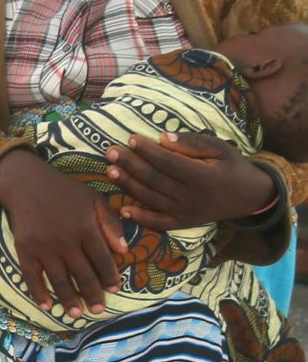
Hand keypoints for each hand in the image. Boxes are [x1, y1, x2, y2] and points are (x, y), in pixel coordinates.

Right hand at [0, 151, 127, 318]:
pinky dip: (38, 291)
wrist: (25, 182)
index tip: (114, 289)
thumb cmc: (63, 190)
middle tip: (98, 310)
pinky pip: (31, 274)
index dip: (109, 276)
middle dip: (92, 294)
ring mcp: (43, 246)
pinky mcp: (24, 248)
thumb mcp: (93, 199)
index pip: (102, 258)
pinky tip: (45, 305)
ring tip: (77, 314)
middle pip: (82, 273)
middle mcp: (65, 240)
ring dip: (69, 299)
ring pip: (59, 278)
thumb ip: (110, 223)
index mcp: (85, 227)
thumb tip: (123, 251)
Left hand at [106, 132, 275, 229]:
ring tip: (110, 171)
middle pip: (155, 179)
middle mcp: (192, 196)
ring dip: (129, 185)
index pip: (167, 162)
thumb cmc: (233, 166)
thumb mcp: (221, 148)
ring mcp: (187, 212)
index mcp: (203, 176)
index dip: (147, 150)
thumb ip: (193, 143)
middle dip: (130, 164)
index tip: (130, 138)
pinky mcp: (185, 223)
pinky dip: (142, 219)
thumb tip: (163, 137)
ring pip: (152, 198)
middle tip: (110, 152)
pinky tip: (124, 210)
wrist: (251, 197)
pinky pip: (160, 224)